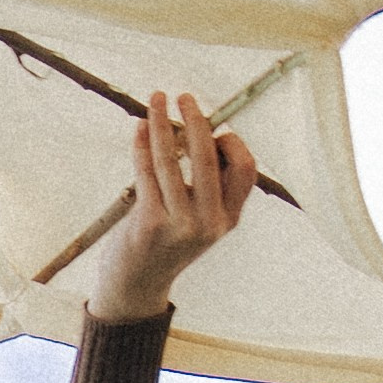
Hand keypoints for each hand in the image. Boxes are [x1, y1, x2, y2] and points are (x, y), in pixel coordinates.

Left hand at [91, 91, 256, 325]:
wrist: (136, 285)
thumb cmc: (166, 242)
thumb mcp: (199, 221)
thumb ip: (208, 186)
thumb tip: (201, 131)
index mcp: (228, 219)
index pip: (246, 170)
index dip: (232, 143)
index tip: (214, 130)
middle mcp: (209, 223)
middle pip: (208, 157)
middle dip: (196, 119)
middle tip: (184, 97)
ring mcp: (179, 224)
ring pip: (172, 159)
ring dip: (162, 122)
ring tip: (156, 100)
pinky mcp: (149, 223)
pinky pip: (146, 171)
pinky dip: (142, 143)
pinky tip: (140, 127)